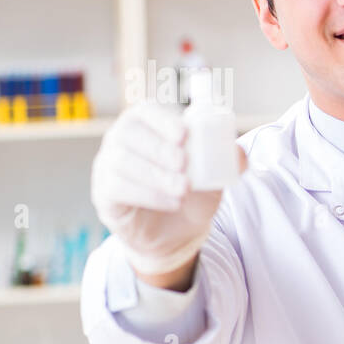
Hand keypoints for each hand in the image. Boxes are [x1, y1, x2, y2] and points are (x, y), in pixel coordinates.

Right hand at [90, 100, 246, 276]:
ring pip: (121, 161)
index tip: (184, 134)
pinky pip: (116, 187)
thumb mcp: (214, 176)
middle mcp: (121, 141)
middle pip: (128, 133)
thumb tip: (239, 154)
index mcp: (146, 126)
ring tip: (183, 189)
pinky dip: (147, 195)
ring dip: (155, 175)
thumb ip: (228, 162)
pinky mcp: (104, 193)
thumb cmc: (192, 192)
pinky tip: (171, 202)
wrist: (176, 232)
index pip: (145, 112)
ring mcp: (107, 166)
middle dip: (158, 148)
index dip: (162, 120)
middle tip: (184, 164)